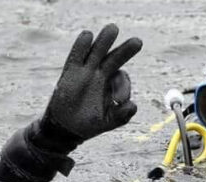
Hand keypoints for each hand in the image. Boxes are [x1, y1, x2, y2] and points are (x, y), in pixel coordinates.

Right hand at [43, 23, 141, 139]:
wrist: (67, 127)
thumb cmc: (91, 123)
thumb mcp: (110, 121)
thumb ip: (123, 115)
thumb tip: (132, 104)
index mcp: (112, 85)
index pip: (122, 78)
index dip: (123, 86)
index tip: (119, 100)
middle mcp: (100, 75)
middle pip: (114, 58)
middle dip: (126, 50)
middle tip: (138, 42)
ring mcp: (86, 72)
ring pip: (97, 52)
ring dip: (104, 40)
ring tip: (113, 29)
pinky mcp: (70, 72)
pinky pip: (76, 56)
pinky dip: (81, 46)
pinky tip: (88, 35)